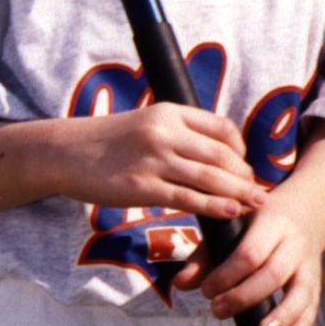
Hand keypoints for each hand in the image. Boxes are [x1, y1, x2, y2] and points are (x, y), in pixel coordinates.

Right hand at [55, 102, 268, 216]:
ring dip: (237, 192)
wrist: (66, 153)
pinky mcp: (140, 187)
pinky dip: (213, 205)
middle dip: (244, 174)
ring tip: (255, 203)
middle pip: (220, 154)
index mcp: (170, 113)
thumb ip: (179, 133)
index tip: (245, 166)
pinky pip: (185, 197)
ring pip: (208, 176)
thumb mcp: (147, 123)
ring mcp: (152, 159)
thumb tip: (214, 151)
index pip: (220, 128)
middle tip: (258, 191)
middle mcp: (164, 132)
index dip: (240, 148)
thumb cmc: (109, 142)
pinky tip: (229, 212)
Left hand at [200, 202, 324, 325]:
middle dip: (245, 297)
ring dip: (283, 314)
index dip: (227, 275)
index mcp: (271, 222)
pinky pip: (313, 303)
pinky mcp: (315, 280)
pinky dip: (304, 323)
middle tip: (218, 312)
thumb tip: (181, 284)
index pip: (250, 252)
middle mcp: (294, 242)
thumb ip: (205, 254)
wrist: (305, 208)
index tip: (206, 291)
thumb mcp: (232, 225)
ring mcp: (308, 262)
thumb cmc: (256, 220)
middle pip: (274, 273)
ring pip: (301, 290)